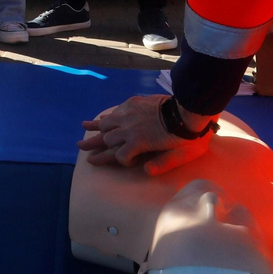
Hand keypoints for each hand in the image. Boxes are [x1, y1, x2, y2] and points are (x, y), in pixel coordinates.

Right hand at [78, 93, 214, 174]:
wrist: (190, 109)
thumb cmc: (188, 136)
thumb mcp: (181, 156)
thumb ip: (163, 164)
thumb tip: (146, 171)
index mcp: (138, 142)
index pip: (117, 156)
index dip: (111, 161)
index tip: (108, 162)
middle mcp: (129, 128)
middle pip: (106, 139)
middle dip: (94, 145)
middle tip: (81, 147)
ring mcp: (130, 114)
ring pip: (107, 123)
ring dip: (96, 128)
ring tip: (85, 129)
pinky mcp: (134, 102)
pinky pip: (116, 111)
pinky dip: (108, 116)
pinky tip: (102, 118)